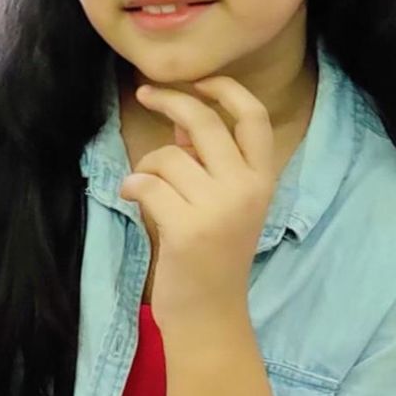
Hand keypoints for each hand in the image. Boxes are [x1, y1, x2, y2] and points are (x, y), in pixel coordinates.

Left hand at [119, 77, 276, 329]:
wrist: (210, 314)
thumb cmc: (213, 254)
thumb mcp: (225, 202)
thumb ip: (209, 162)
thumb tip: (183, 125)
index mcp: (262, 178)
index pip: (254, 116)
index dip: (226, 89)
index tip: (199, 81)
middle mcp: (247, 188)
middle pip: (204, 121)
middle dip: (169, 100)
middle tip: (145, 95)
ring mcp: (219, 208)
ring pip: (166, 156)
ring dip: (147, 166)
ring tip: (147, 189)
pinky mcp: (187, 228)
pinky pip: (146, 183)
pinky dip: (132, 187)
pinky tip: (134, 201)